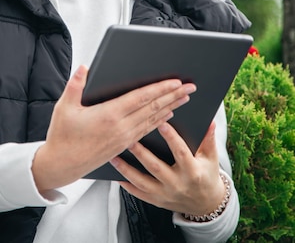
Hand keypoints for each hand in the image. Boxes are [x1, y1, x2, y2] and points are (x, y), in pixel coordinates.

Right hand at [32, 65, 195, 193]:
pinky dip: (160, 121)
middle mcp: (121, 127)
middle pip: (153, 108)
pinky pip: (146, 130)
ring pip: (153, 119)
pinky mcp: (123, 145)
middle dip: (173, 96)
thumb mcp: (65, 107)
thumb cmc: (62, 135)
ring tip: (185, 98)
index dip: (160, 89)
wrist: (62, 164)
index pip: (141, 98)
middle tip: (190, 87)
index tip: (175, 82)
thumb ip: (75, 85)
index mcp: (109, 114)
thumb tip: (85, 67)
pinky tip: (168, 116)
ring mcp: (124, 138)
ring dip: (171, 107)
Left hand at [110, 121, 225, 215]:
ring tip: (114, 155)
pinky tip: (115, 173)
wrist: (206, 205)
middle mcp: (177, 185)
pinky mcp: (156, 201)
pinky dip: (125, 185)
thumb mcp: (211, 158)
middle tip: (128, 138)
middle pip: (156, 168)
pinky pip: (138, 194)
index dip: (172, 138)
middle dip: (141, 153)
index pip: (181, 153)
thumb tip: (210, 121)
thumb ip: (208, 139)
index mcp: (193, 172)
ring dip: (126, 169)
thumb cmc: (207, 175)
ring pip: (142, 182)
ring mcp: (165, 195)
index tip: (162, 123)